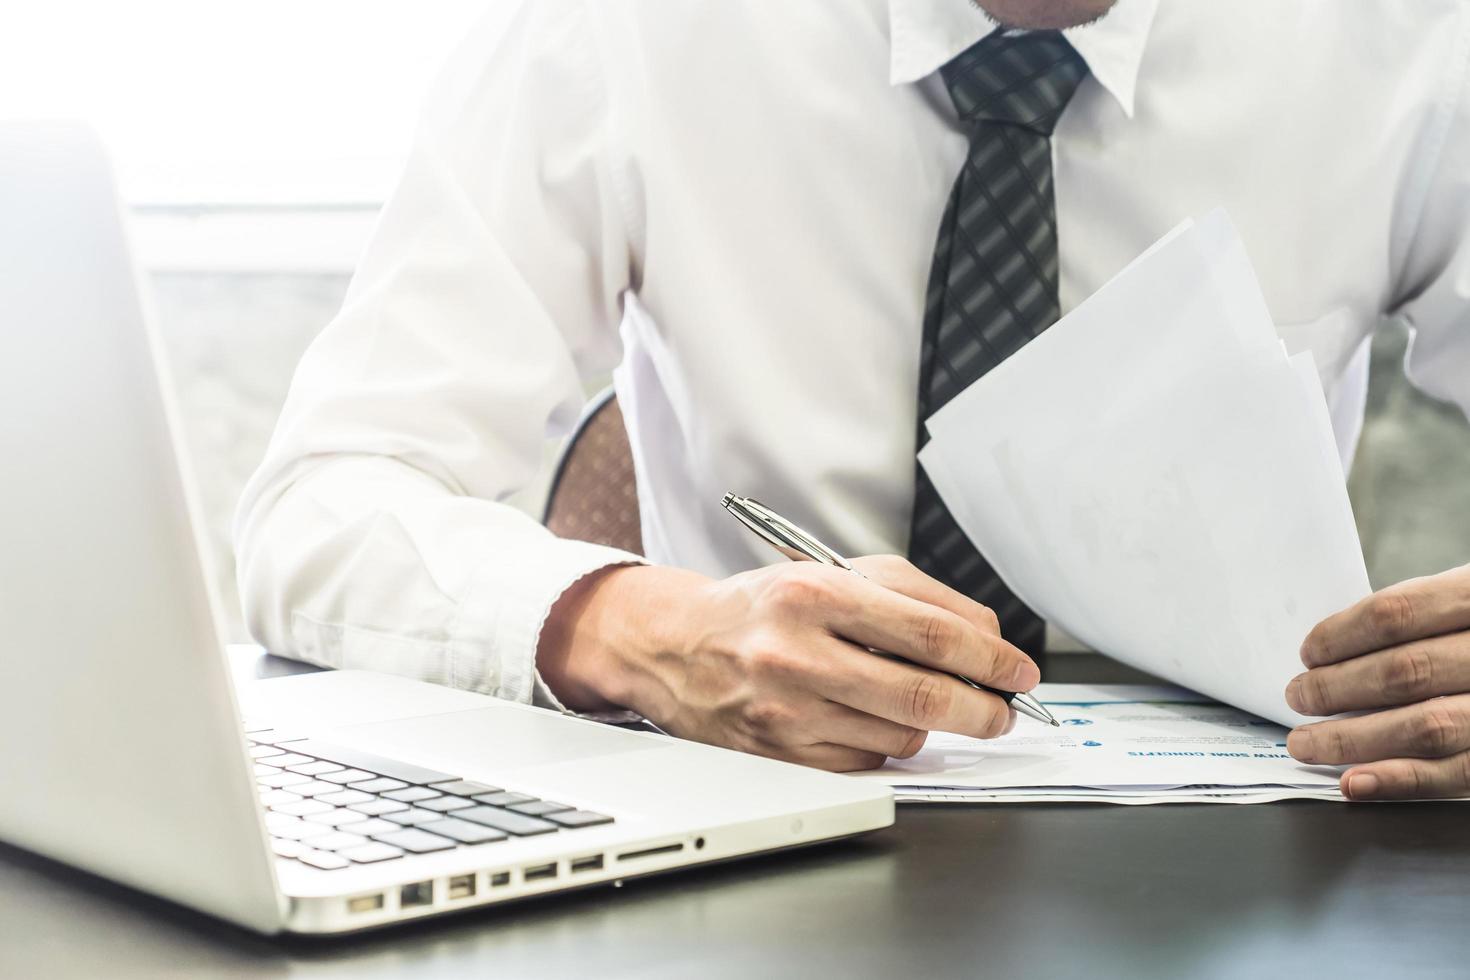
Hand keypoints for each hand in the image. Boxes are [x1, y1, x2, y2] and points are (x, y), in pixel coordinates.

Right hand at [538, 556, 1039, 770]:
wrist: (676, 645)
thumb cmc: (765, 606)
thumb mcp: (834, 574)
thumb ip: (914, 596)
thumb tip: (986, 641)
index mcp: (816, 594)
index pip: (931, 633)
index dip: (991, 658)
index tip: (1020, 671)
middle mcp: (797, 653)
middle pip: (924, 695)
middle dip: (984, 709)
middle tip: (1006, 711)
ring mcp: (787, 710)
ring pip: (901, 734)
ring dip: (931, 724)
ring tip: (923, 702)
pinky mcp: (780, 753)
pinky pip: (867, 761)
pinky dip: (886, 744)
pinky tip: (870, 718)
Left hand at [1284, 564, 1469, 799]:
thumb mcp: (1462, 600)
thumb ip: (1413, 621)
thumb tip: (1333, 654)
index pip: (1397, 614)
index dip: (1342, 636)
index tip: (1309, 654)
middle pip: (1406, 672)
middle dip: (1337, 689)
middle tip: (1298, 697)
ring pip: (1427, 727)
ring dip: (1353, 740)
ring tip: (1307, 743)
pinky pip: (1458, 773)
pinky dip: (1399, 780)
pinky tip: (1354, 781)